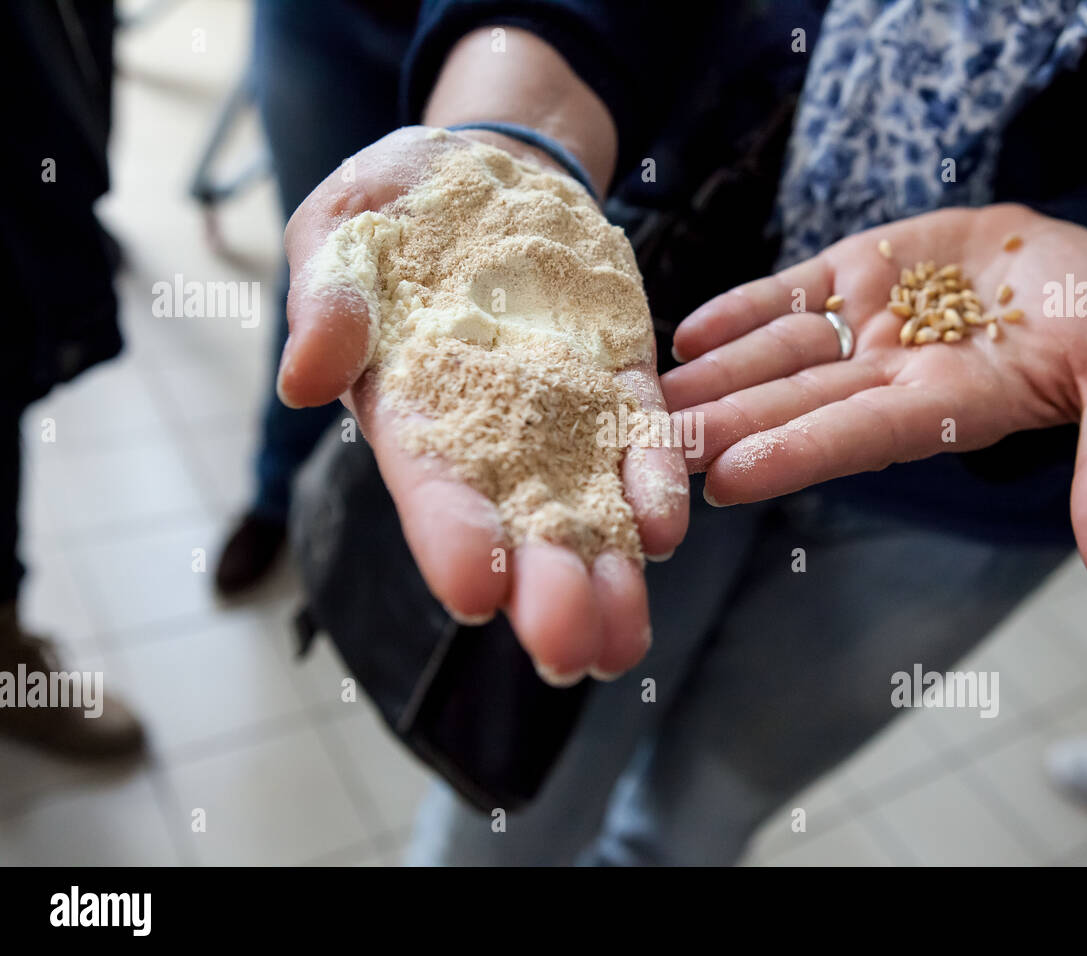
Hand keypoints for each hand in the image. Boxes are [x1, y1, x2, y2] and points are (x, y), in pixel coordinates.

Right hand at [279, 127, 688, 682]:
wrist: (491, 171)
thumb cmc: (397, 207)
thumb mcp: (342, 229)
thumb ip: (327, 301)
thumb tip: (307, 380)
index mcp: (411, 410)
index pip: (432, 487)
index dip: (451, 540)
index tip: (475, 593)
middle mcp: (490, 436)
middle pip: (520, 527)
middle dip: (544, 591)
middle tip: (570, 656)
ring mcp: (562, 416)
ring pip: (590, 509)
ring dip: (611, 571)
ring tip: (624, 640)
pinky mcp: (617, 383)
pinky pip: (641, 441)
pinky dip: (655, 482)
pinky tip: (668, 527)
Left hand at [662, 204, 1086, 590]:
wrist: (1082, 252)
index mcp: (948, 407)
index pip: (861, 436)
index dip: (797, 453)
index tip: (728, 481)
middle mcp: (891, 375)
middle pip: (795, 405)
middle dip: (720, 428)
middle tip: (642, 456)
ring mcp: (865, 324)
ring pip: (774, 354)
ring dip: (709, 378)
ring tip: (640, 402)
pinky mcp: (854, 271)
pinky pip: (786, 294)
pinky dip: (738, 312)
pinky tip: (685, 335)